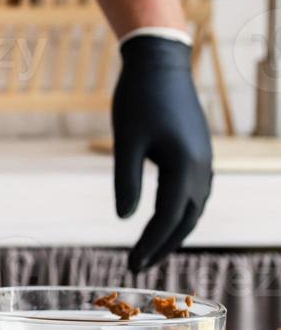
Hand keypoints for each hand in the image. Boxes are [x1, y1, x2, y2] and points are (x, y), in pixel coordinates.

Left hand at [111, 35, 212, 271]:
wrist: (160, 63)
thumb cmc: (138, 99)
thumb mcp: (126, 141)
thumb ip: (126, 180)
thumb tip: (124, 218)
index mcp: (184, 167)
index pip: (168, 219)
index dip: (150, 245)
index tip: (132, 265)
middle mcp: (201, 168)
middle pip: (187, 220)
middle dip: (163, 245)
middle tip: (139, 266)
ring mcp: (204, 159)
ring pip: (194, 207)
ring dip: (175, 231)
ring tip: (151, 249)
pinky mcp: (198, 152)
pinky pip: (196, 192)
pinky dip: (182, 211)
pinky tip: (167, 218)